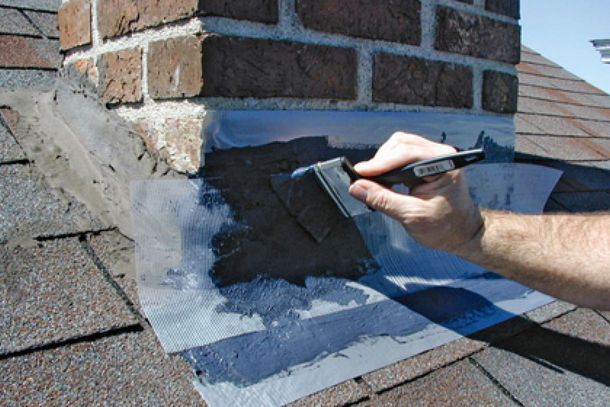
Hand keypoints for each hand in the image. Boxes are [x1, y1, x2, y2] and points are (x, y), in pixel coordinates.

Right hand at [348, 132, 482, 252]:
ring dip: (383, 163)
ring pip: (399, 147)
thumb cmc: (445, 227)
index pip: (407, 153)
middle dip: (381, 161)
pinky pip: (401, 156)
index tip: (361, 173)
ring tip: (375, 183)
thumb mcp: (412, 216)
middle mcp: (439, 154)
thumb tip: (357, 187)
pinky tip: (384, 181)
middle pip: (401, 144)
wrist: (461, 233)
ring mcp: (432, 157)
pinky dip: (389, 167)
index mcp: (444, 164)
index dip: (382, 163)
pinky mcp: (425, 163)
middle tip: (365, 180)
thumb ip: (383, 200)